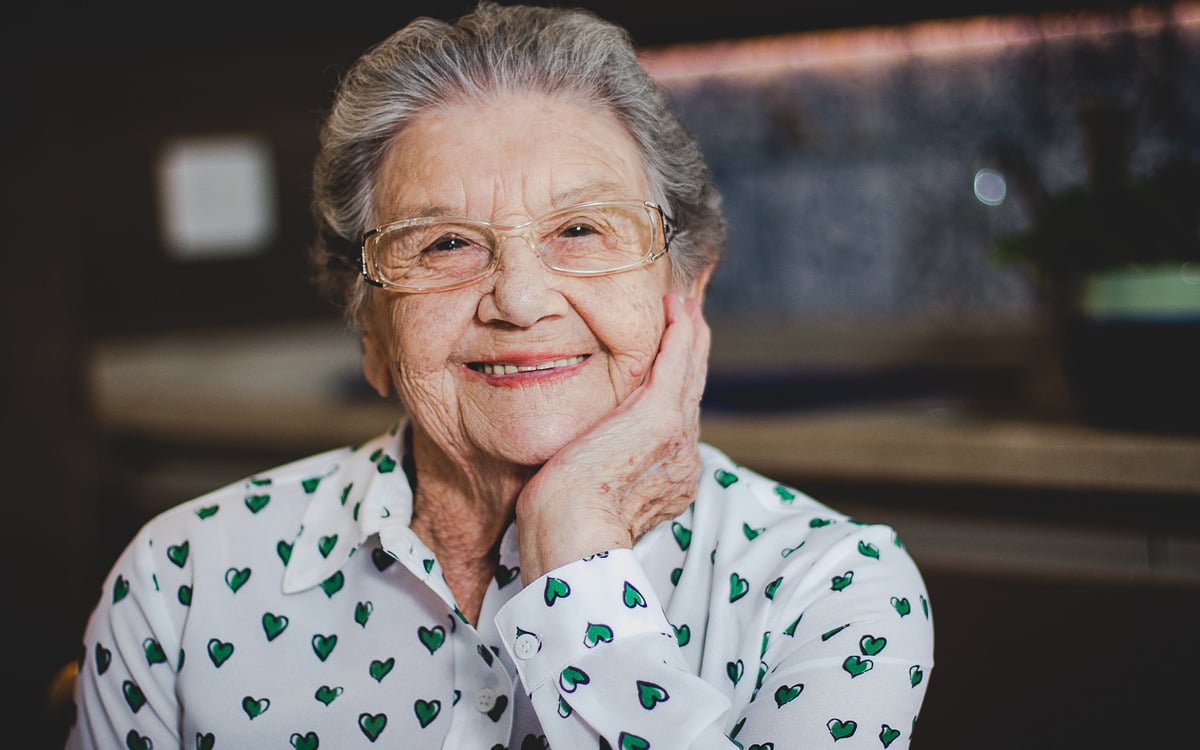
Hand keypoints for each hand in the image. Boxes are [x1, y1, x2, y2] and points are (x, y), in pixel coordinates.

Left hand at [514, 293, 709, 581]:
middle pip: (691, 392)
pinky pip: (677, 364)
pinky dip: (681, 333)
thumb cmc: (563, 523)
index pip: (676, 420)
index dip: (677, 385)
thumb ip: (597, 468)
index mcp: (668, 478)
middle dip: (692, 351)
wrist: (570, 536)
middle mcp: (681, 457)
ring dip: (691, 334)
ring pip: (690, 374)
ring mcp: (674, 437)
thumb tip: (585, 455)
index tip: (674, 358)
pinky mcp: (659, 419)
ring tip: (688, 304)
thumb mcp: (586, 491)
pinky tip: (679, 308)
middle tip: (692, 314)